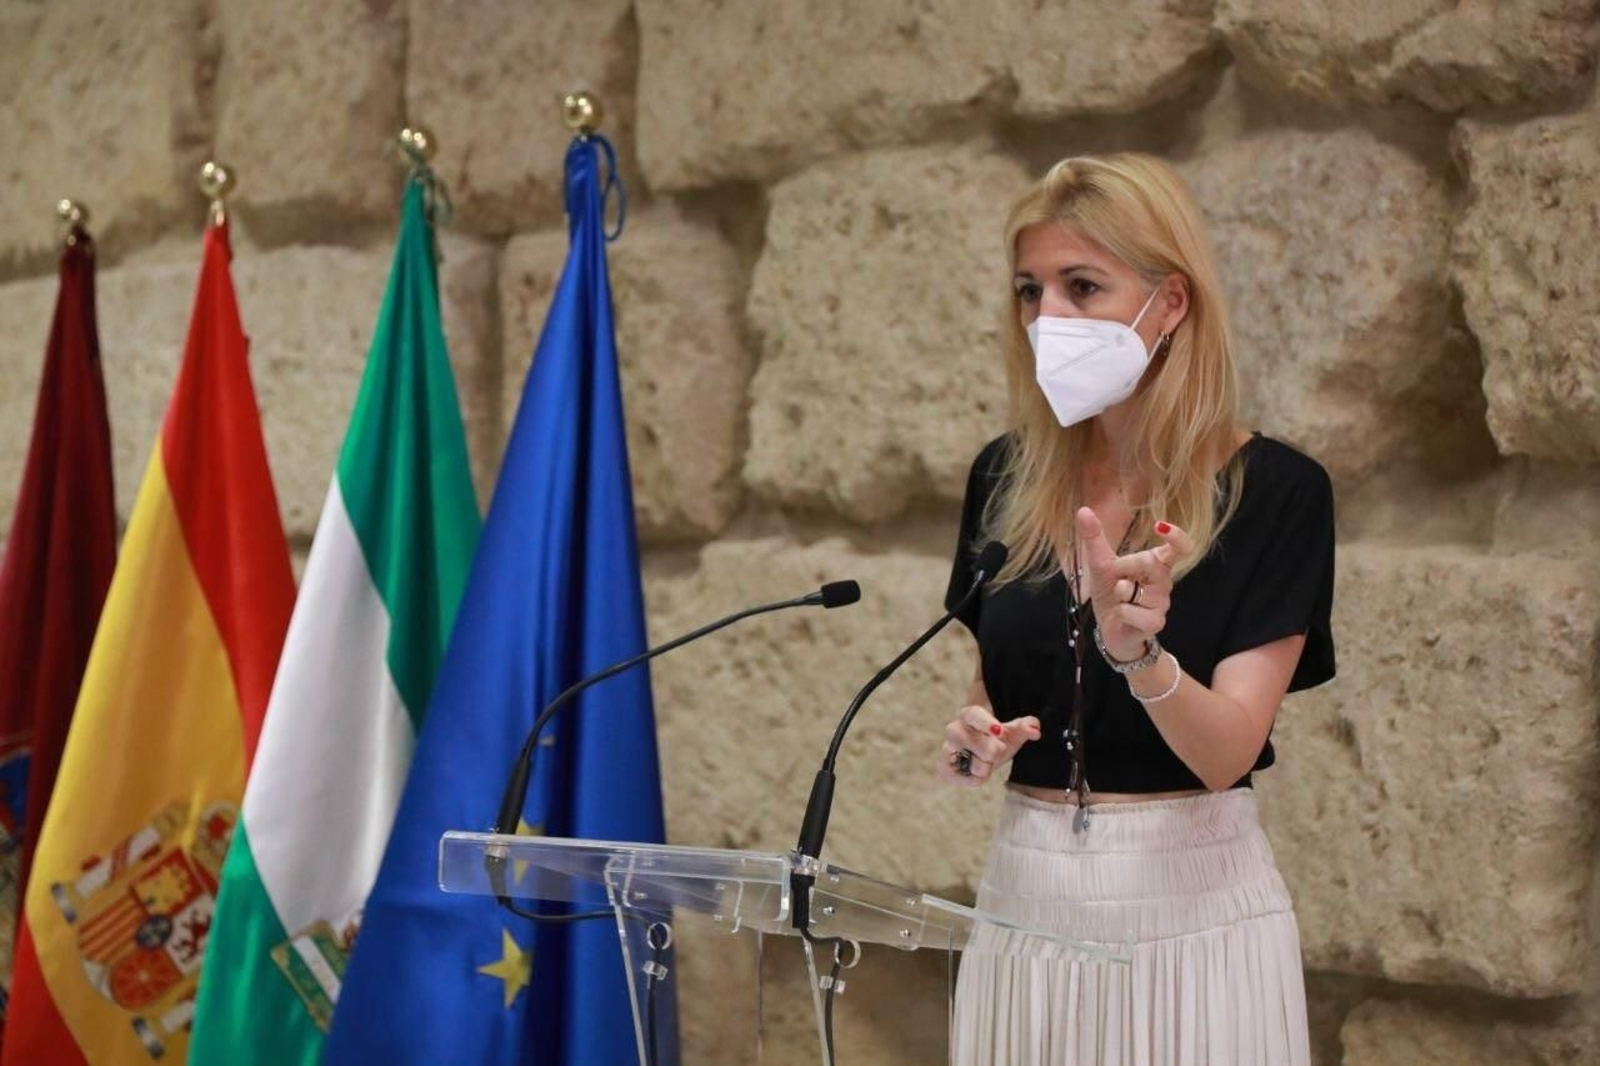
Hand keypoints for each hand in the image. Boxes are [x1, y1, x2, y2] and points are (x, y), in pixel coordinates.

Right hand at [936, 704, 1041, 787]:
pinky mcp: (944, 767)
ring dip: (987, 767)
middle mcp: (954, 730)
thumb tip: (1035, 731)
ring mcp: (947, 749)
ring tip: (985, 760)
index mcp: (969, 715)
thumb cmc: (998, 738)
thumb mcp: (1014, 731)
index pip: (973, 715)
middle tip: (997, 750)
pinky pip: (967, 779)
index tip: (1000, 731)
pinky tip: (976, 770)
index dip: (986, 723)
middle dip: (995, 752)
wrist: (981, 751)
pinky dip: (976, 779)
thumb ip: (1027, 726)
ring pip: (975, 766)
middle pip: (979, 745)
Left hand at [1074, 508, 1194, 662]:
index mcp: (1157, 564)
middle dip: (1126, 565)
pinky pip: (1133, 611)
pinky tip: (1120, 615)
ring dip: (1119, 592)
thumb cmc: (1110, 594)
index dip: (1176, 536)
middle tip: (1116, 576)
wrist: (1109, 629)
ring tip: (1119, 599)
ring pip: (1139, 589)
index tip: (1160, 525)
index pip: (1181, 548)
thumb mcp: (1099, 564)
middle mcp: (1164, 582)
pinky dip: (1120, 611)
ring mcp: (1162, 603)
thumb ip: (1094, 538)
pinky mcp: (1155, 623)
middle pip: (1151, 562)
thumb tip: (1083, 510)